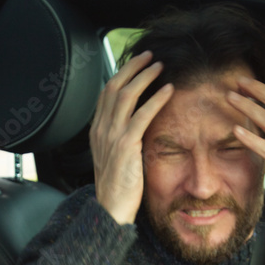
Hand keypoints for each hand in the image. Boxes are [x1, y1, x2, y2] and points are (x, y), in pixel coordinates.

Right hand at [89, 50, 174, 224]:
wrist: (110, 209)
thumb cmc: (117, 187)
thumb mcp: (114, 157)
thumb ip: (121, 138)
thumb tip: (137, 125)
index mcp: (97, 131)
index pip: (106, 93)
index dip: (121, 74)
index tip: (137, 64)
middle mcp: (101, 129)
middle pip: (114, 86)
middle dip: (132, 67)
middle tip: (149, 55)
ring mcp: (111, 136)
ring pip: (126, 95)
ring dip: (144, 76)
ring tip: (159, 65)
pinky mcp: (126, 146)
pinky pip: (142, 115)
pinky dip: (156, 99)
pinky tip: (168, 90)